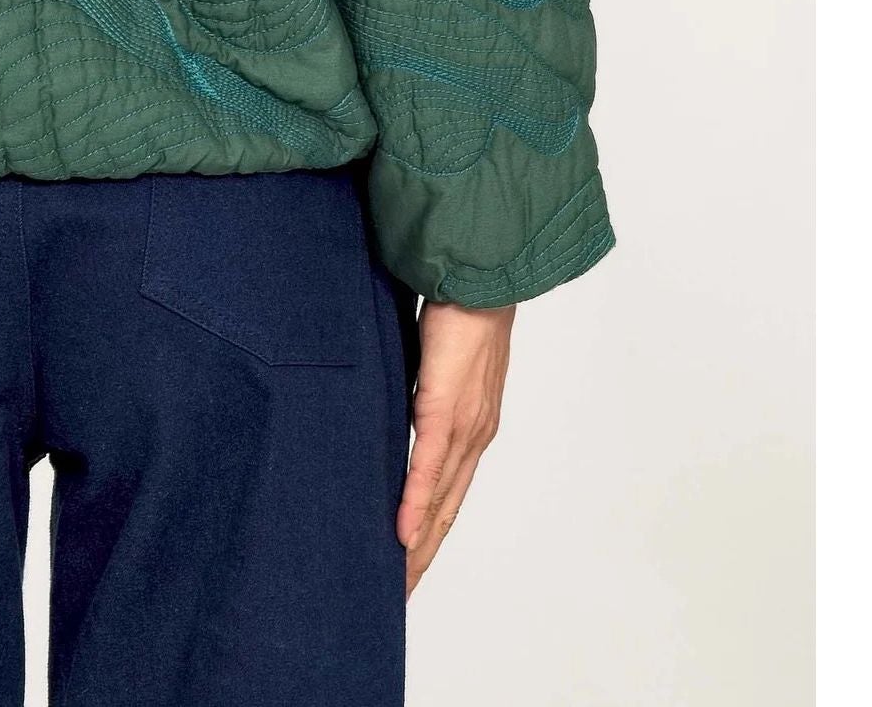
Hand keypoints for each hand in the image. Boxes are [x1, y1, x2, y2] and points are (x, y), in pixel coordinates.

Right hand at [397, 296, 513, 593]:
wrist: (482, 277)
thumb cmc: (458, 310)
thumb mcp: (432, 363)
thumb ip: (416, 393)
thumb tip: (389, 408)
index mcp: (473, 427)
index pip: (449, 495)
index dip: (429, 535)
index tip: (407, 568)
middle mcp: (474, 436)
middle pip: (446, 513)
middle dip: (421, 557)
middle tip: (396, 595)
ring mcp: (463, 427)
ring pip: (438, 502)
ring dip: (416, 546)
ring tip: (395, 581)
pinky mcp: (446, 409)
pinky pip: (428, 468)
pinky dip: (413, 504)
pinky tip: (399, 534)